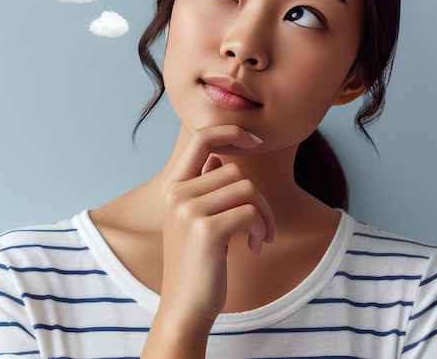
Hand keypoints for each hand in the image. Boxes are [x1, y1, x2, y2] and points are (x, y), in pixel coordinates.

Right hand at [159, 125, 275, 327]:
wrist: (185, 306)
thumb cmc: (196, 260)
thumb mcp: (192, 217)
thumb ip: (203, 184)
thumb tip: (219, 155)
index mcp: (173, 186)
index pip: (200, 138)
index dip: (230, 130)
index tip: (254, 140)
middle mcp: (176, 193)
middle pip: (235, 169)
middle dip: (257, 197)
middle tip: (260, 224)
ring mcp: (188, 210)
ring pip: (246, 188)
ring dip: (263, 214)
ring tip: (259, 236)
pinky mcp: (206, 229)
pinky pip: (250, 212)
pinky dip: (262, 228)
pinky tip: (256, 247)